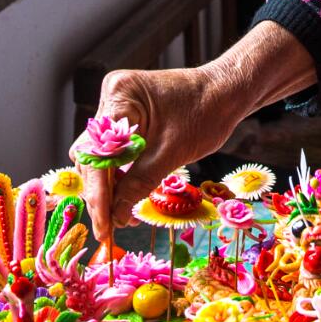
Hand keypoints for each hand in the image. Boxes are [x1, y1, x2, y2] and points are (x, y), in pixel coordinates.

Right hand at [77, 22, 316, 241]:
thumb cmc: (207, 113)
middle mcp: (112, 97)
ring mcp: (117, 107)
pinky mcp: (126, 118)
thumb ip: (140, 183)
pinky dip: (119, 174)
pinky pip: (114, 151)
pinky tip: (125, 199)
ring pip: (101, 156)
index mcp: (120, 96)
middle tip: (109, 229)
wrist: (227, 92)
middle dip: (101, 193)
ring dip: (108, 187)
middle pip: (94, 156)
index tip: (103, 226)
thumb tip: (116, 217)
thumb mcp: (174, 152)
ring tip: (118, 219)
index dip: (99, 193)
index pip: (98, 153)